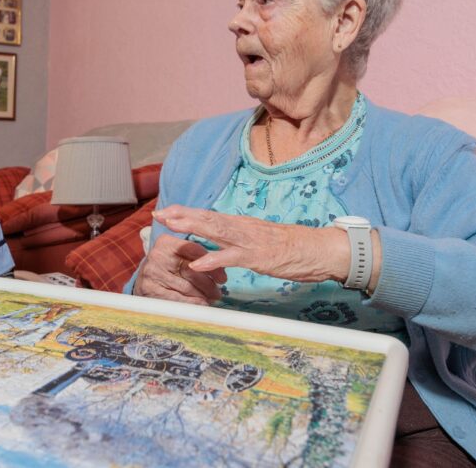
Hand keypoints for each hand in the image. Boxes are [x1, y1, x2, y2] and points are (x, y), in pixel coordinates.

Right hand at [133, 234, 227, 305]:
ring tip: (211, 299)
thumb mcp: (179, 256)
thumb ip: (197, 257)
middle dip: (208, 283)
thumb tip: (222, 266)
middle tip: (218, 292)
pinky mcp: (150, 289)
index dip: (211, 265)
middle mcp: (157, 255)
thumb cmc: (168, 267)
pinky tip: (200, 305)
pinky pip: (177, 298)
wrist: (144, 281)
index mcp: (166, 242)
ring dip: (202, 295)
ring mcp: (152, 273)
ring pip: (186, 286)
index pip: (194, 250)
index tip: (223, 277)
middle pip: (191, 270)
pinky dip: (191, 303)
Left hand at [152, 205, 348, 284]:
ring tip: (170, 225)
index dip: (185, 212)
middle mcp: (241, 227)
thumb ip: (239, 237)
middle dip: (181, 215)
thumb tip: (222, 237)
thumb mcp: (259, 238)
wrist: (317, 248)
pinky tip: (196, 263)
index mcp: (240, 224)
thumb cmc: (289, 246)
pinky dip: (213, 260)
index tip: (164, 211)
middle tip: (158, 214)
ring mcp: (248, 241)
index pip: (209, 215)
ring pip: (215, 231)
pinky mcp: (257, 257)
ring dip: (191, 227)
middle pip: (207, 218)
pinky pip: (231, 258)